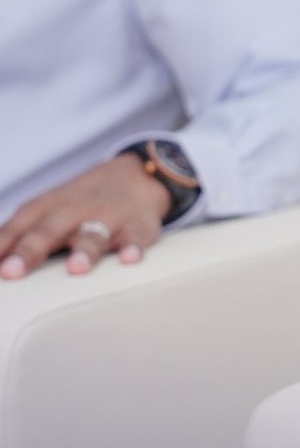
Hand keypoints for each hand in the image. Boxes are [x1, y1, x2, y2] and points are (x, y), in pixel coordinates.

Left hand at [0, 153, 171, 278]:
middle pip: (49, 230)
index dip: (2, 245)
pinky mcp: (138, 226)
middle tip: (12, 272)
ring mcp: (108, 218)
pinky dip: (134, 247)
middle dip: (30, 251)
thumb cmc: (81, 203)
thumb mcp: (47, 210)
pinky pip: (137, 237)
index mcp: (47, 207)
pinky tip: (130, 258)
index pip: (18, 226)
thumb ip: (19, 235)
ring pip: (93, 235)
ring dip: (84, 251)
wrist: (136, 176)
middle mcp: (75, 210)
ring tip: (76, 268)